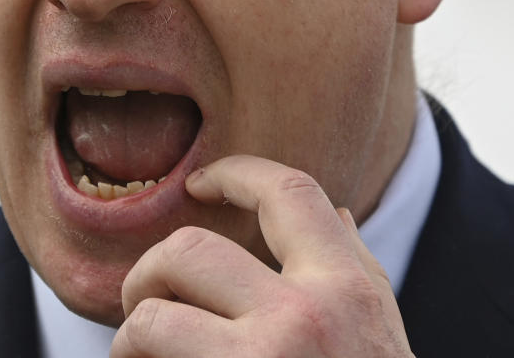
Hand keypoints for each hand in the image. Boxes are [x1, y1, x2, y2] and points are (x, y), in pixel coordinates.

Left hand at [110, 155, 413, 356]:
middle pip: (187, 251)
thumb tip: (334, 211)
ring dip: (132, 340)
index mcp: (346, 292)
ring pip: (148, 321)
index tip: (202, 183)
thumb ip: (356, 269)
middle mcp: (303, 321)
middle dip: (151, 274)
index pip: (288, 193)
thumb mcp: (381, 335)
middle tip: (148, 300)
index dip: (237, 173)